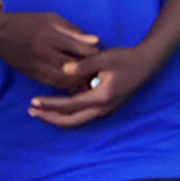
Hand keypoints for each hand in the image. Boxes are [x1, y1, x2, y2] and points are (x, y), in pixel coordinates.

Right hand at [0, 10, 100, 91]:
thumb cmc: (28, 23)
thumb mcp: (52, 19)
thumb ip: (74, 31)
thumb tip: (95, 41)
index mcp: (52, 36)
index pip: (81, 49)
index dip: (96, 55)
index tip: (104, 57)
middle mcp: (45, 53)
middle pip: (75, 69)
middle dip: (90, 72)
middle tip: (101, 74)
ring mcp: (37, 66)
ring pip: (65, 81)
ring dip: (79, 82)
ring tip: (89, 80)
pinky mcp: (32, 74)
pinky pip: (53, 84)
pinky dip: (66, 86)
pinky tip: (74, 84)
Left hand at [27, 39, 160, 129]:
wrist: (148, 63)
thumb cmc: (126, 58)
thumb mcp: (104, 57)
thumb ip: (83, 64)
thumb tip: (63, 69)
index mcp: (102, 97)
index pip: (69, 106)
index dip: (49, 105)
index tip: (33, 102)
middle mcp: (104, 109)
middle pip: (70, 122)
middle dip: (49, 118)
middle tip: (31, 111)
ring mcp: (107, 112)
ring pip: (77, 123)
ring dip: (57, 120)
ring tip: (39, 113)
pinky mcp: (107, 110)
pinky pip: (83, 119)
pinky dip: (67, 117)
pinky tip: (56, 111)